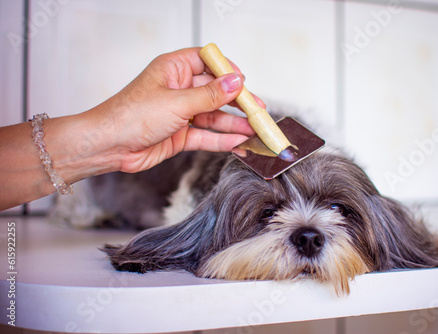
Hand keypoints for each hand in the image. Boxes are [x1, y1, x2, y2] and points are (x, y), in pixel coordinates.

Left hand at [93, 47, 259, 172]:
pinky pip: (206, 135)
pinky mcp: (180, 134)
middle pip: (215, 92)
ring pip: (213, 116)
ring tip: (254, 130)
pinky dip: (221, 140)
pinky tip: (238, 142)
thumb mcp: (177, 102)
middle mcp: (179, 89)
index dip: (227, 70)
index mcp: (174, 69)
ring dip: (233, 124)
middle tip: (258, 110)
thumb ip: (210, 95)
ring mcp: (180, 113)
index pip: (207, 62)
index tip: (244, 82)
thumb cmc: (132, 115)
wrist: (109, 146)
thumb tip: (236, 82)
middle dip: (237, 102)